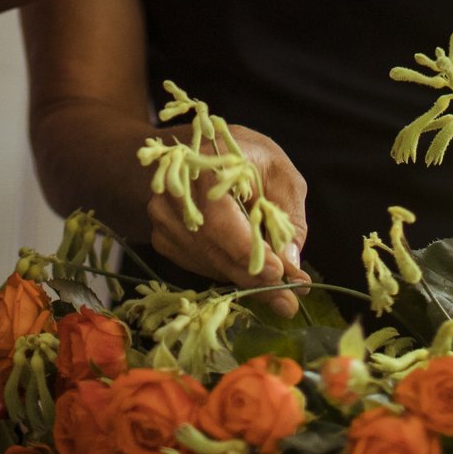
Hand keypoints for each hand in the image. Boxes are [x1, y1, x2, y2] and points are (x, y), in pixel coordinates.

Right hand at [147, 123, 310, 315]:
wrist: (203, 151)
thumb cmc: (248, 158)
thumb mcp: (280, 174)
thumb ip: (287, 216)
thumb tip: (290, 262)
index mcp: (205, 167)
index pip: (221, 221)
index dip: (248, 251)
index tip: (279, 273)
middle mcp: (176, 194)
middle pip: (213, 248)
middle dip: (254, 278)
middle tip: (287, 302)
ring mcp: (164, 218)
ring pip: (207, 262)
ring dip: (244, 280)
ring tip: (277, 295)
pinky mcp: (163, 236)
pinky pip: (197, 264)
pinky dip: (226, 272)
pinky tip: (247, 270)